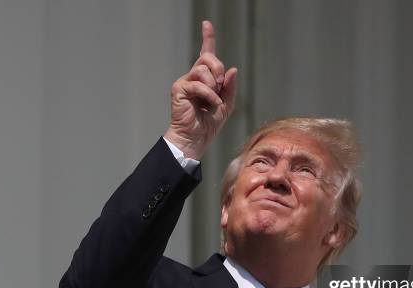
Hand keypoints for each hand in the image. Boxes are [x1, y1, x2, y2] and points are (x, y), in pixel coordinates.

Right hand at [163, 20, 237, 159]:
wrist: (195, 139)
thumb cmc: (208, 125)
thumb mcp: (226, 105)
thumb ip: (230, 87)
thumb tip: (233, 69)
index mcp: (204, 79)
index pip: (206, 54)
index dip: (207, 38)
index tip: (207, 24)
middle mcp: (193, 77)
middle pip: (208, 58)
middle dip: (219, 69)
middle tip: (221, 86)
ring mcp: (185, 82)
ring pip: (203, 69)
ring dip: (214, 85)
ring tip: (214, 100)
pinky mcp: (179, 89)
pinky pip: (198, 84)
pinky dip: (209, 95)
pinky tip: (211, 105)